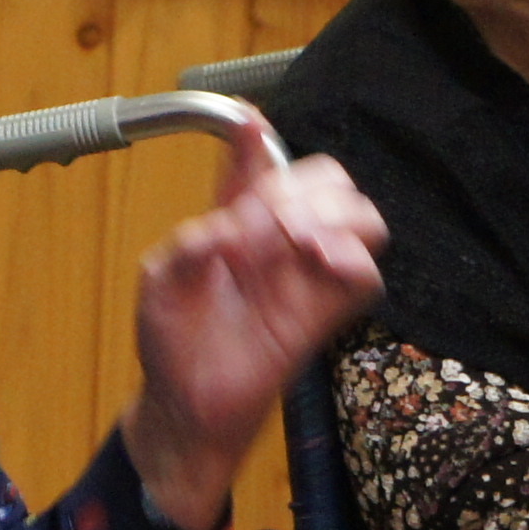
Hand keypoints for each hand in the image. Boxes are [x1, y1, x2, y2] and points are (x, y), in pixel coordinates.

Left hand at [119, 148, 386, 529]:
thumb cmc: (173, 341)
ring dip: (333, 214)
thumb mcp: (161, 280)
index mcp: (240, 221)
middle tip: (269, 215)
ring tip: (294, 236)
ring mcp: (308, 275)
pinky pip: (367, 275)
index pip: (265, 163)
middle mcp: (281, 241)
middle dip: (303, 186)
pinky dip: (352, 256)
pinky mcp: (325, 313)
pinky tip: (318, 260)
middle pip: (329, 180)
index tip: (248, 125)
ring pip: (361, 217)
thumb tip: (225, 221)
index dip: (258, 139)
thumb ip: (191, 242)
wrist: (184, 404)